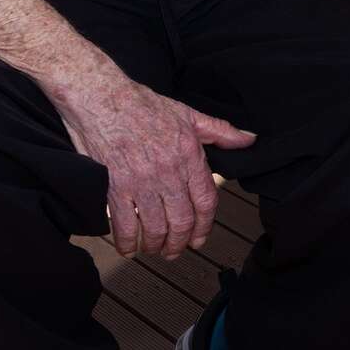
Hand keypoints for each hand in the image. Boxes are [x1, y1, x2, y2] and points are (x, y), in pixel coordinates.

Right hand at [56, 76, 254, 257]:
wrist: (101, 98)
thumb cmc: (142, 104)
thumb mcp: (188, 114)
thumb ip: (221, 131)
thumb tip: (248, 139)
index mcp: (189, 155)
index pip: (206, 201)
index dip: (205, 226)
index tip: (200, 238)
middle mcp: (168, 172)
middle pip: (182, 220)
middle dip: (180, 243)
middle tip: (175, 251)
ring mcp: (141, 182)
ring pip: (155, 227)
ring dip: (156, 245)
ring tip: (154, 249)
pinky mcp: (114, 187)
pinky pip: (124, 224)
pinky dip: (127, 242)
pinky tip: (128, 247)